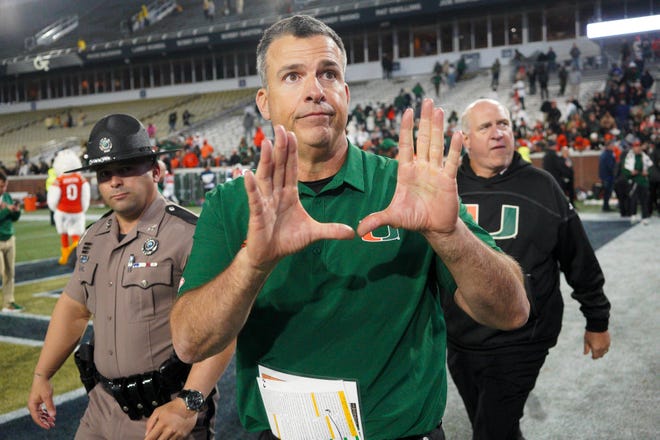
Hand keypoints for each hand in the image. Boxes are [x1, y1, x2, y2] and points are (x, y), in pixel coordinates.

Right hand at [27, 375, 55, 428]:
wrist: (42, 376)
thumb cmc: (44, 386)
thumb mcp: (48, 396)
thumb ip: (50, 406)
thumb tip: (53, 415)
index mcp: (32, 405)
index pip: (36, 418)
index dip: (42, 423)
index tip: (48, 427)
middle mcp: (32, 405)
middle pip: (38, 416)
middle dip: (45, 421)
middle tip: (53, 425)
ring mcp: (35, 403)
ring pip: (40, 413)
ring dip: (46, 417)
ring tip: (53, 421)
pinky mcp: (38, 400)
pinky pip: (41, 409)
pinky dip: (46, 412)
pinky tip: (51, 415)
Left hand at [144, 398, 196, 439]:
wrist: (189, 405)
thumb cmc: (173, 407)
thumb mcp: (158, 411)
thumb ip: (150, 422)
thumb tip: (146, 434)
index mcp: (162, 424)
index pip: (151, 437)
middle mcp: (169, 430)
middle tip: (155, 438)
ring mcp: (177, 433)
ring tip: (162, 436)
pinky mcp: (183, 435)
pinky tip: (169, 436)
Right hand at [243, 125, 353, 271]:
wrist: (270, 256)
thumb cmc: (287, 241)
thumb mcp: (314, 233)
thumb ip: (332, 230)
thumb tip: (352, 233)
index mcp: (289, 194)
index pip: (291, 169)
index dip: (292, 152)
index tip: (292, 134)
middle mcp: (276, 194)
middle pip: (278, 167)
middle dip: (280, 148)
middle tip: (280, 127)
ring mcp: (265, 202)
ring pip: (266, 177)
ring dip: (266, 160)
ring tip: (267, 143)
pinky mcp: (257, 214)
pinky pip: (254, 198)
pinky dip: (250, 187)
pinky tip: (247, 173)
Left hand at [357, 98, 462, 238]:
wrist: (434, 228)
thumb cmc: (414, 219)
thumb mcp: (392, 217)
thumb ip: (376, 220)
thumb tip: (357, 230)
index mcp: (406, 172)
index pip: (405, 145)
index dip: (406, 129)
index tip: (407, 112)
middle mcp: (422, 167)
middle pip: (423, 139)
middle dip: (424, 120)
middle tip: (426, 100)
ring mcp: (436, 172)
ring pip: (437, 145)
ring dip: (437, 128)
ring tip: (438, 110)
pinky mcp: (448, 180)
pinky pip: (452, 162)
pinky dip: (455, 148)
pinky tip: (457, 134)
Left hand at [584, 330, 610, 358]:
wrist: (598, 326)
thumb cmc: (590, 333)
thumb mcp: (586, 341)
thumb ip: (586, 348)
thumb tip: (585, 354)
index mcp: (596, 349)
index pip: (595, 357)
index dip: (593, 357)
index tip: (592, 357)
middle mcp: (602, 348)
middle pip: (601, 355)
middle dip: (597, 355)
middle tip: (595, 354)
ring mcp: (606, 345)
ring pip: (605, 352)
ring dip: (602, 352)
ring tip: (598, 350)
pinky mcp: (609, 342)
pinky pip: (607, 347)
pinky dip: (605, 348)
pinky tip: (602, 346)